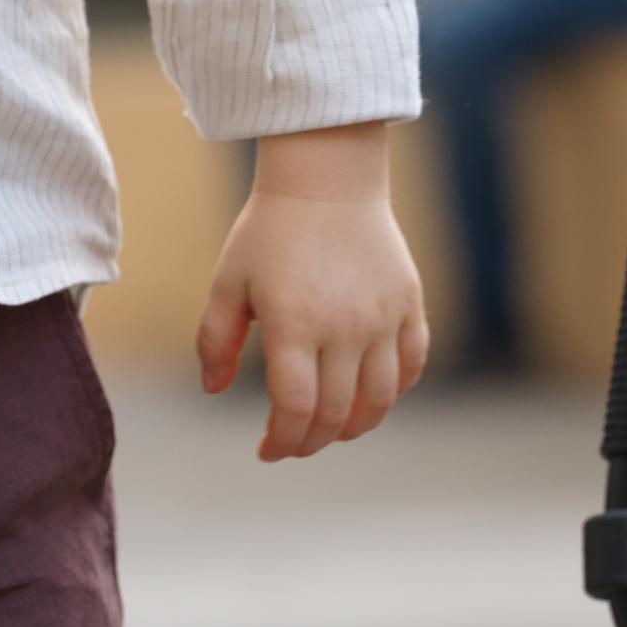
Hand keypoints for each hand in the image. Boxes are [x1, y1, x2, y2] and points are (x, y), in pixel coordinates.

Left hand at [196, 121, 428, 461]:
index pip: (295, 408)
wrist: (327, 177)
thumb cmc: (269, 230)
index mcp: (294, 324)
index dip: (281, 440)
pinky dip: (395, 390)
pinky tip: (371, 395)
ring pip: (380, 398)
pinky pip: (412, 363)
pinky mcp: (408, 303)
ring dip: (356, 426)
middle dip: (311, 441)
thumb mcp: (229, 282)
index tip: (267, 449)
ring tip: (334, 429)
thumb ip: (215, 340)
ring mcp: (382, 316)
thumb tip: (213, 390)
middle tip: (294, 443)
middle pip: (335, 412)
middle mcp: (344, 327)